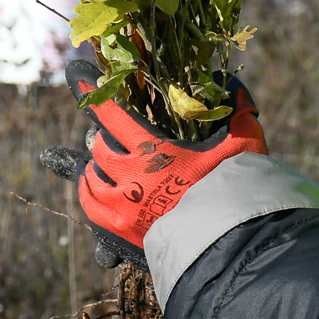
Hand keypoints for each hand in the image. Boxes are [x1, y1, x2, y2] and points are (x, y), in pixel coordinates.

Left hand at [40, 61, 265, 269]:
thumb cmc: (237, 189)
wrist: (233, 243)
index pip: (113, 115)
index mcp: (153, 152)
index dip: (93, 93)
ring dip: (94, 169)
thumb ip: (237, 108)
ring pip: (91, 182)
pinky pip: (93, 211)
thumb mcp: (243, 142)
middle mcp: (131, 179)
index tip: (76, 75)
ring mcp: (123, 209)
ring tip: (101, 165)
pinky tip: (98, 193)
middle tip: (112, 136)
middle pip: (101, 151)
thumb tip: (228, 82)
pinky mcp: (123, 235)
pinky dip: (92, 197)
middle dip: (104, 139)